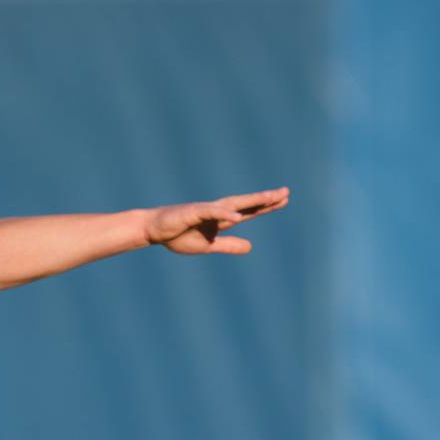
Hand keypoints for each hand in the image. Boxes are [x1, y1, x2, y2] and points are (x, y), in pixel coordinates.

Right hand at [144, 188, 288, 254]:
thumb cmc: (177, 235)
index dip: (265, 206)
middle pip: (246, 203)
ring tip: (269, 197)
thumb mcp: (207, 245)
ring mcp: (206, 210)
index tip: (283, 200)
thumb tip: (250, 246)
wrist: (153, 229)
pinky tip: (238, 216)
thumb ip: (228, 244)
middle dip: (265, 198)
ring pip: (233, 203)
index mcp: (221, 219)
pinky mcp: (193, 212)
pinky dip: (225, 213)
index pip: (248, 211)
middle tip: (285, 192)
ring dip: (251, 200)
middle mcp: (217, 211)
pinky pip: (211, 212)